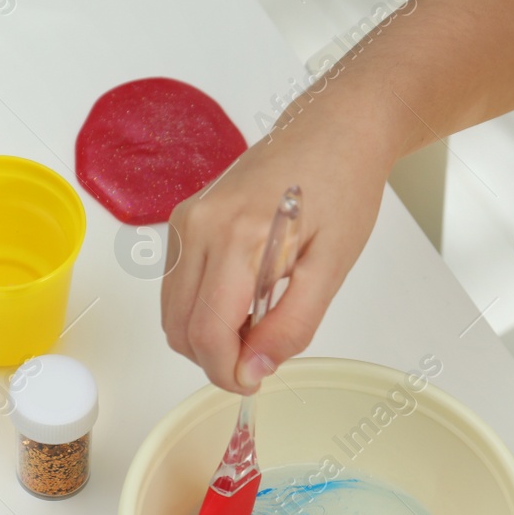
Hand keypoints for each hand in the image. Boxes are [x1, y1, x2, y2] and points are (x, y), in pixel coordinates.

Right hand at [162, 117, 391, 392]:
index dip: (228, 373)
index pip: (207, 334)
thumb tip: (254, 370)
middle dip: (217, 358)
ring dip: (207, 337)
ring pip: (172, 314)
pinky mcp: (183, 221)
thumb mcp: (331, 267)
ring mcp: (184, 222)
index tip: (257, 381)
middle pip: (180, 330)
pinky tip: (244, 298)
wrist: (333, 133)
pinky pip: (178, 288)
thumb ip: (292, 324)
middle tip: (264, 353)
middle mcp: (197, 227)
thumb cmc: (341, 189)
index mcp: (236, 237)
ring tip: (259, 321)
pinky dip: (203, 310)